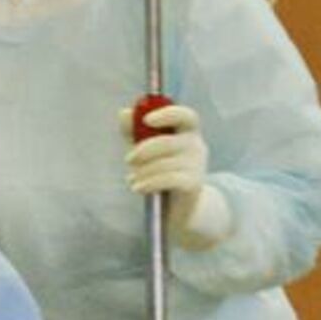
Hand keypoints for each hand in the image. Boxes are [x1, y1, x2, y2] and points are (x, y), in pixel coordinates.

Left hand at [121, 104, 230, 249]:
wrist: (179, 206)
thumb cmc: (160, 171)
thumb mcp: (144, 148)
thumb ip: (134, 131)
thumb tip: (123, 113)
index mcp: (187, 132)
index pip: (185, 116)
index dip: (167, 115)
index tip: (146, 119)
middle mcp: (196, 145)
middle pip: (168, 142)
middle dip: (144, 150)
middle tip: (128, 159)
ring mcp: (197, 165)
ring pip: (164, 163)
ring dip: (142, 171)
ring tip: (133, 179)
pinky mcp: (193, 184)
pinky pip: (168, 179)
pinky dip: (149, 183)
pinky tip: (138, 187)